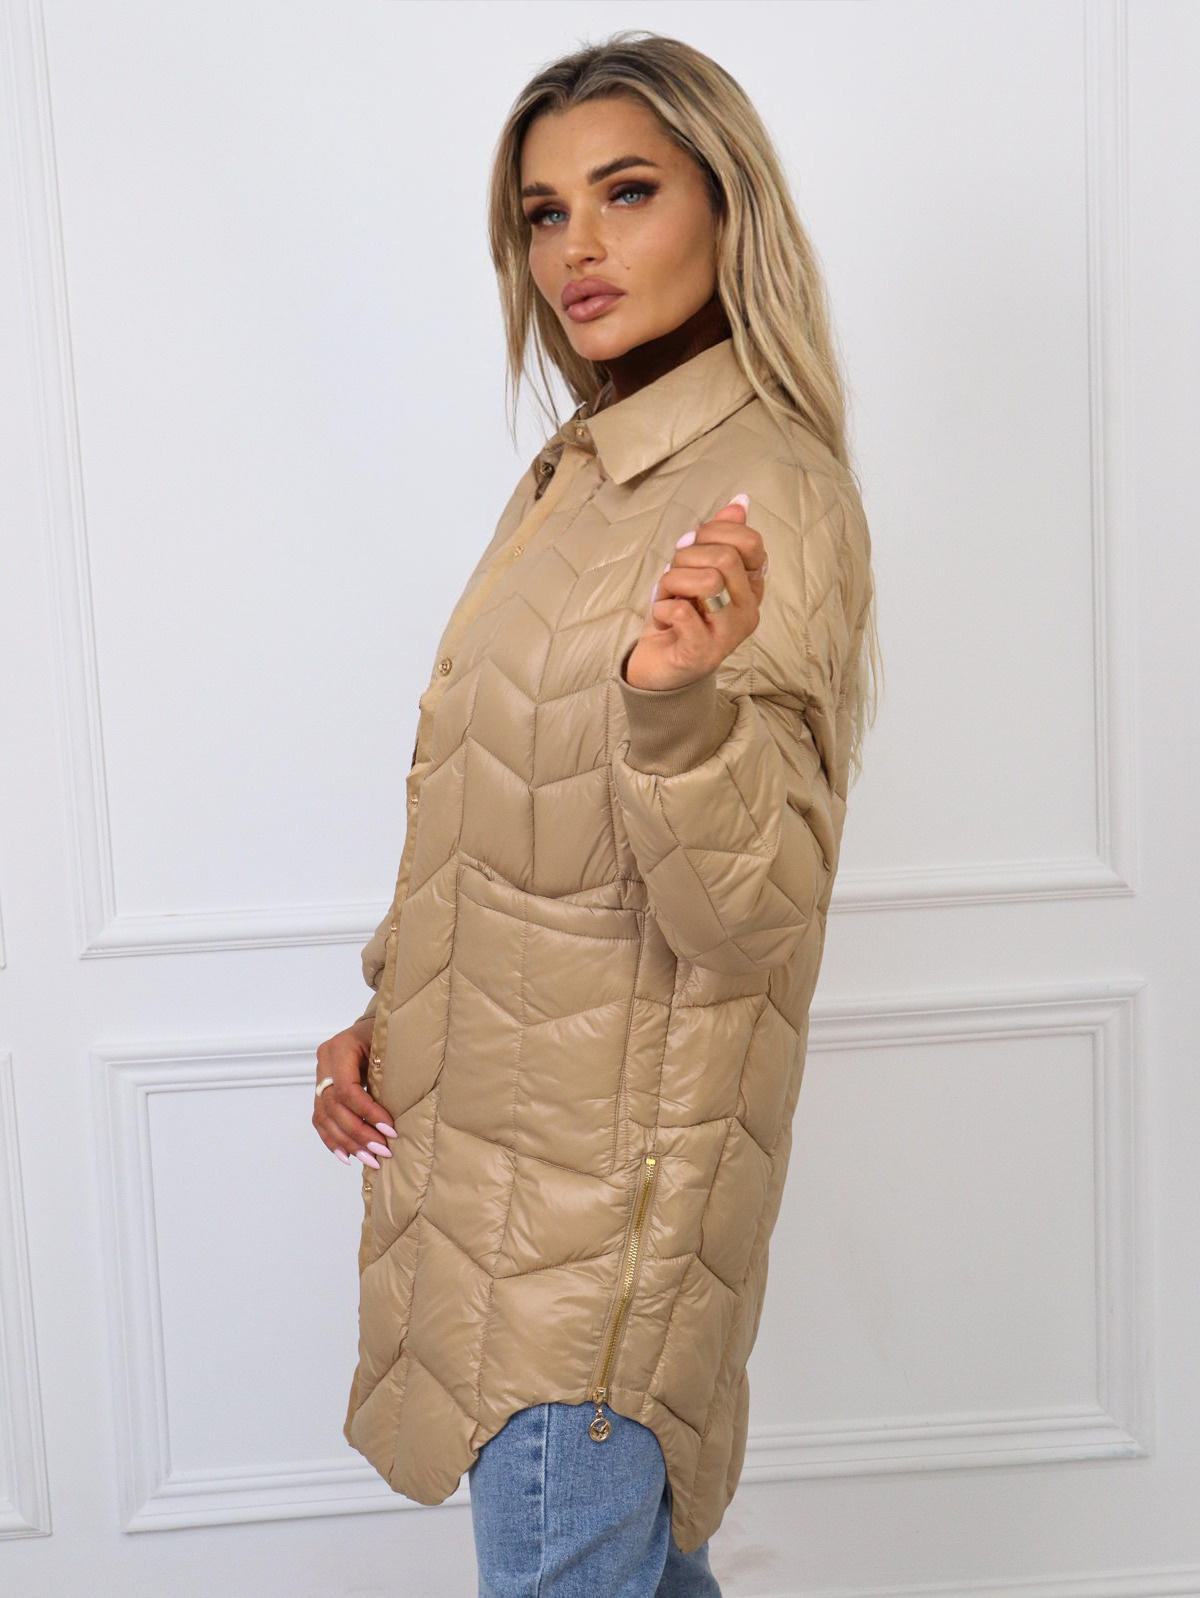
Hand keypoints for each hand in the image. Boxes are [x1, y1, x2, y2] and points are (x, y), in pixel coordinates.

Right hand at [312, 1016, 397, 1169]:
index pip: (347, 1089)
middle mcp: (324, 1062)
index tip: (390, 1129)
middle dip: (359, 1133)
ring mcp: (320, 1076)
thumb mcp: (390, 1044)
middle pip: (334, 1107)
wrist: (376, 1024)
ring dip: (347, 1142)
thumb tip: (400, 1110)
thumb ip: (389, 1071)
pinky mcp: (322, 1090)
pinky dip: (333, 1140)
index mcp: (340, 1047)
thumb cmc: (388, 1031)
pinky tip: (347, 1156)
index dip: (368, 1113)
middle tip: (382, 1150)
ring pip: (325, 1117)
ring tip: (370, 1159)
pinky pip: (321, 1119)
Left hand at [623, 494, 766, 691]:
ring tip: (668, 597)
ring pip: (707, 582)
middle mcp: (748, 610)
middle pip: (724, 557)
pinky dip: (663, 608)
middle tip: (674, 578)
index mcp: (751, 587)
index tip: (692, 545)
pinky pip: (684, 613)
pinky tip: (664, 618)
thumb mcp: (697, 568)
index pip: (751, 542)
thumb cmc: (680, 615)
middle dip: (686, 558)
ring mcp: (729, 635)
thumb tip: (740, 502)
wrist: (659, 667)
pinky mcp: (703, 654)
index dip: (714, 532)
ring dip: (673, 582)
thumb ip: (720, 536)